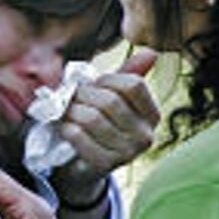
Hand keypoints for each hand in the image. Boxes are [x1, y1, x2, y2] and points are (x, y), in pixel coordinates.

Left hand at [56, 49, 159, 190]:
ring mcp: (127, 154)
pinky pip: (78, 136)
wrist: (80, 164)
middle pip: (109, 101)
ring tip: (66, 113)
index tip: (93, 85)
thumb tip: (152, 53)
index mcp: (152, 115)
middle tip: (70, 98)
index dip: (107, 80)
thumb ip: (127, 75)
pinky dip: (66, 128)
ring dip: (71, 111)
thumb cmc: (97, 124)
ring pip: (92, 118)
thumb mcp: (112, 98)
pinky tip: (65, 129)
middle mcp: (146, 136)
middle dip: (83, 95)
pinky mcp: (105, 166)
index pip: (132, 84)